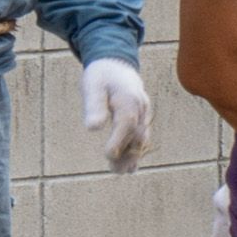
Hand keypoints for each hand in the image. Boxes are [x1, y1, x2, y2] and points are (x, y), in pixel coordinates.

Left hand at [80, 58, 151, 172]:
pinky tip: (130, 164)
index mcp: (128, 99)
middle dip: (128, 154)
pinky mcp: (143, 118)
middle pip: (137, 135)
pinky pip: (142, 136)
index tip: (108, 156)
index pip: (126, 124)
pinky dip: (136, 150)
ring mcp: (144, 113)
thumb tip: (92, 128)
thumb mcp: (92, 85)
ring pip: (141, 138)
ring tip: (123, 172)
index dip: (118, 141)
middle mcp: (141, 108)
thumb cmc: (101, 75)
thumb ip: (93, 106)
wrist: (117, 64)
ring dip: (133, 155)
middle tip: (117, 171)